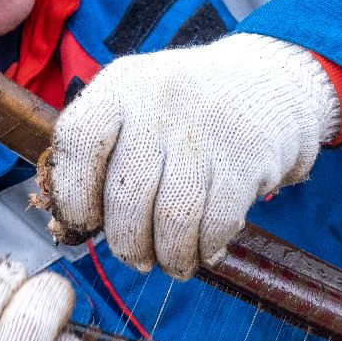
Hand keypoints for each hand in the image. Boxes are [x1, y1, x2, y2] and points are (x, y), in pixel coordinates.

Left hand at [45, 33, 340, 278]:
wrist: (270, 80)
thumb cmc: (186, 111)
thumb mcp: (138, 105)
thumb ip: (103, 156)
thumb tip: (71, 229)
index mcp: (121, 85)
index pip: (78, 140)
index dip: (73, 193)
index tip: (84, 222)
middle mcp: (160, 99)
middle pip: (127, 194)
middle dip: (126, 242)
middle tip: (134, 256)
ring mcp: (207, 125)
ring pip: (173, 218)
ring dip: (168, 255)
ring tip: (170, 260)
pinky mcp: (248, 155)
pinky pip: (216, 223)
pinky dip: (206, 248)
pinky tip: (205, 248)